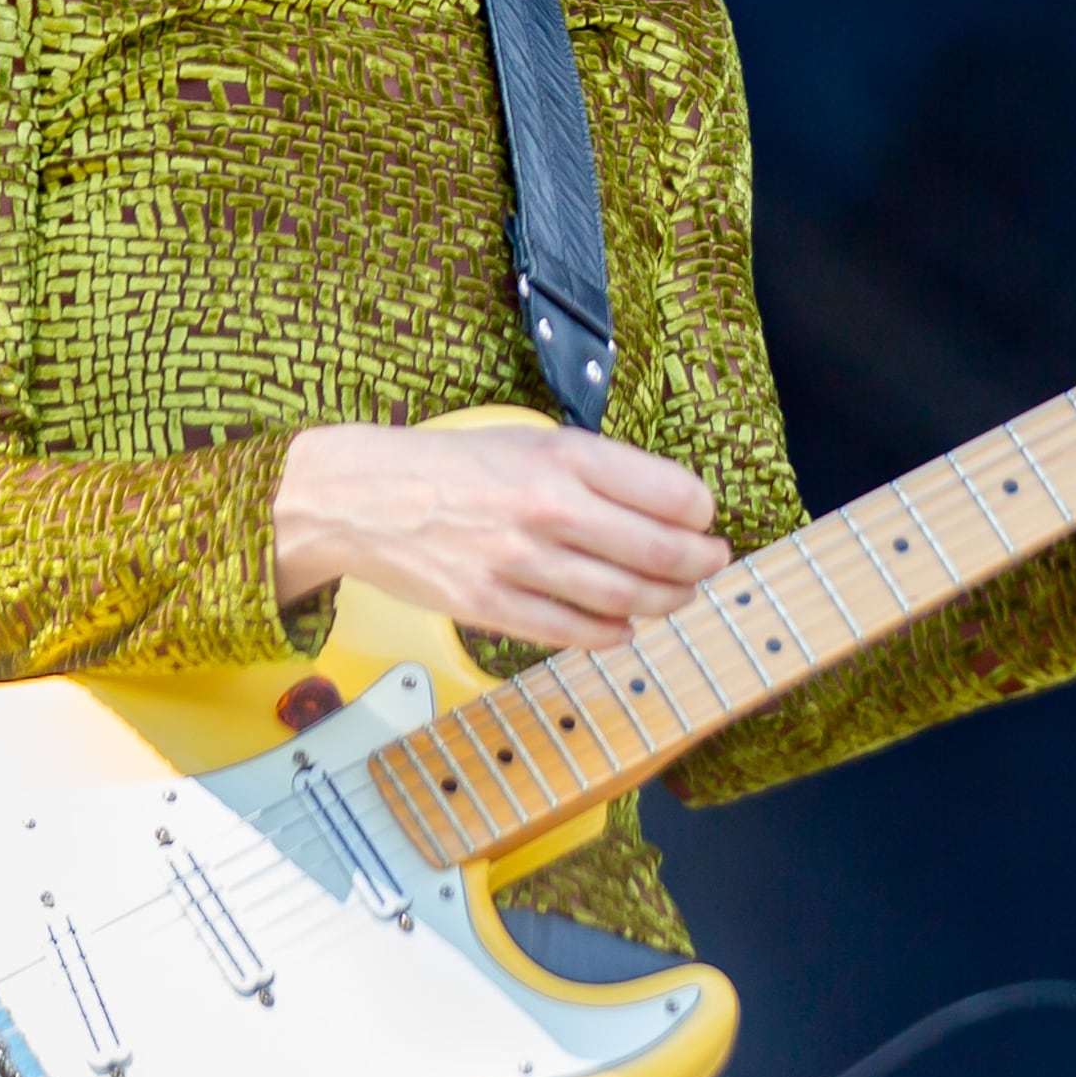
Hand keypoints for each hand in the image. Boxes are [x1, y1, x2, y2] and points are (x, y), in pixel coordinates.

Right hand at [273, 422, 730, 648]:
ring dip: (665, 603)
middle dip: (701, 564)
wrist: (364, 496)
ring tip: (676, 597)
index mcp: (565, 458)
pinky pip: (571, 633)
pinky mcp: (491, 605)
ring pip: (624, 598)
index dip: (702, 514)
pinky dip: (610, 636)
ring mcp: (519, 562)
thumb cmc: (456, 466)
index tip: (705, 521)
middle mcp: (549, 508)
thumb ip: (596, 471)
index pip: (672, 493)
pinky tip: (624, 629)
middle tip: (711, 565)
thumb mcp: (531, 440)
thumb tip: (668, 509)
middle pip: (660, 552)